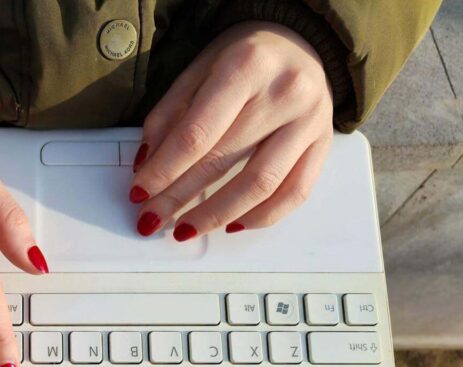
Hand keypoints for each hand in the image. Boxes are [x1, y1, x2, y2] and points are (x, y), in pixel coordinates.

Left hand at [130, 22, 333, 239]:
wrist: (301, 41)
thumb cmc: (246, 57)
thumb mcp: (198, 70)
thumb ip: (169, 115)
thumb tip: (146, 165)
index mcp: (245, 66)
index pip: (196, 134)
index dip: (163, 170)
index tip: (139, 193)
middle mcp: (283, 93)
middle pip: (222, 161)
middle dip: (178, 197)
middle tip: (151, 217)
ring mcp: (309, 121)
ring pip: (260, 185)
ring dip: (216, 216)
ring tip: (186, 228)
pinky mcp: (323, 145)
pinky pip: (294, 193)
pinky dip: (260, 217)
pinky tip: (232, 224)